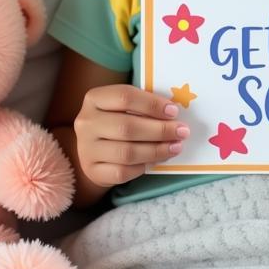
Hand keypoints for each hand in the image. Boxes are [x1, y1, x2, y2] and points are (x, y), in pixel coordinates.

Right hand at [73, 84, 188, 188]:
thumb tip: (173, 113)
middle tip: (182, 132)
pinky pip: (122, 172)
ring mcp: (86, 149)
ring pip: (127, 152)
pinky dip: (143, 166)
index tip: (174, 111)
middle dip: (160, 130)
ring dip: (157, 150)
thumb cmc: (116, 120)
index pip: (125, 96)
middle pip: (127, 127)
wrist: (93, 149)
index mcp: (94, 98)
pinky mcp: (92, 171)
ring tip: (176, 147)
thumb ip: (143, 105)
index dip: (152, 104)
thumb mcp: (123, 106)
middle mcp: (86, 123)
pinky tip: (157, 160)